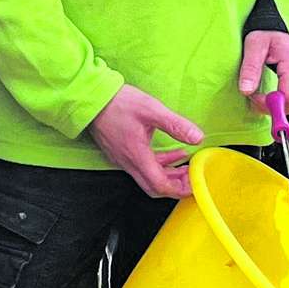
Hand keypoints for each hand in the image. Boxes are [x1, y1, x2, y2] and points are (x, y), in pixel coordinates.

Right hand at [91, 83, 199, 197]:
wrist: (92, 99)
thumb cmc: (119, 103)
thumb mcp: (152, 110)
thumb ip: (176, 125)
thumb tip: (197, 138)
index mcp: (137, 156)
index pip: (160, 185)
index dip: (179, 188)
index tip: (194, 184)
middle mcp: (128, 163)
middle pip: (154, 187)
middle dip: (176, 186)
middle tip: (192, 178)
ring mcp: (123, 159)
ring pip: (148, 177)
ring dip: (169, 175)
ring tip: (186, 166)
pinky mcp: (121, 152)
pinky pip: (142, 167)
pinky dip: (160, 164)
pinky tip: (172, 154)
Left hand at [239, 30, 288, 120]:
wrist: (280, 26)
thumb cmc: (267, 33)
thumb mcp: (254, 45)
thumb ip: (250, 68)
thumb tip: (246, 91)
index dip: (271, 104)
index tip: (254, 97)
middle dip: (272, 107)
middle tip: (255, 97)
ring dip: (274, 105)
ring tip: (259, 93)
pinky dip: (278, 100)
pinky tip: (266, 92)